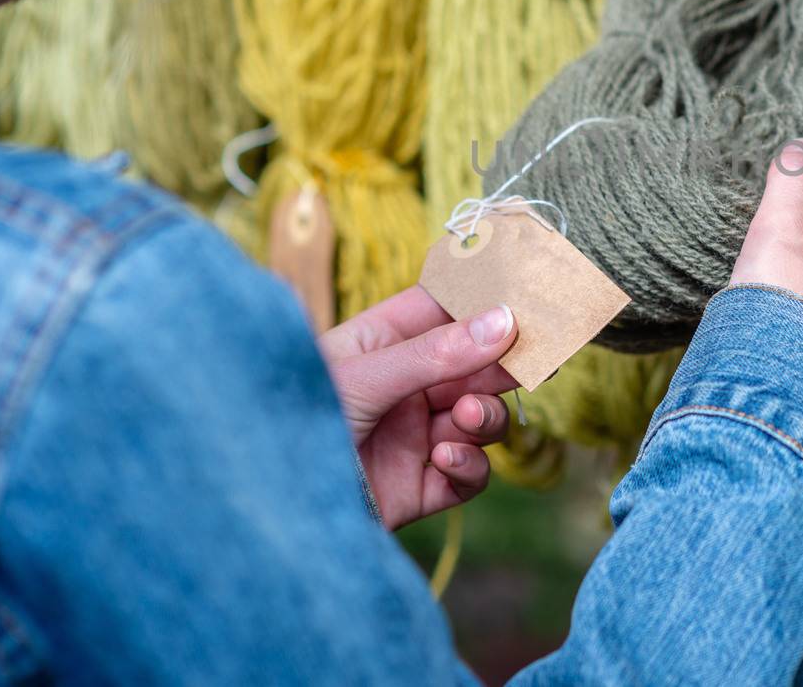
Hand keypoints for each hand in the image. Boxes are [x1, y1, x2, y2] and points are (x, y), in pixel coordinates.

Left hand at [317, 288, 518, 529]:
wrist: (267, 508)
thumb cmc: (293, 421)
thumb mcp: (364, 378)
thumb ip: (436, 353)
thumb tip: (504, 321)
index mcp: (382, 342)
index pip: (446, 308)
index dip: (488, 299)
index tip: (530, 295)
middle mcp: (404, 386)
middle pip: (477, 365)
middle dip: (503, 364)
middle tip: (536, 359)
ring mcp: (414, 437)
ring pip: (482, 418)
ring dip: (485, 416)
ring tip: (465, 417)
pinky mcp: (421, 486)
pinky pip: (470, 473)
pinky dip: (469, 466)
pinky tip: (444, 460)